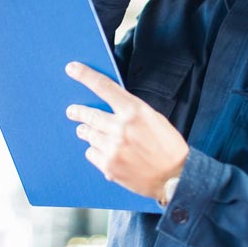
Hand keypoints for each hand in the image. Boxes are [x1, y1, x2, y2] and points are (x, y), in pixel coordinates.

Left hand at [64, 61, 188, 200]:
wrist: (175, 178)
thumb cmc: (167, 146)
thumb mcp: (153, 118)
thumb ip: (130, 111)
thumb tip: (109, 105)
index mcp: (134, 111)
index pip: (104, 87)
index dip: (85, 75)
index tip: (71, 68)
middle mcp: (121, 127)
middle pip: (88, 114)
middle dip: (77, 111)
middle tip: (71, 111)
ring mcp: (113, 148)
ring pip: (87, 133)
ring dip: (87, 131)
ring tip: (87, 132)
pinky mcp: (108, 166)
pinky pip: (91, 152)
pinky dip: (95, 151)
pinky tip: (106, 152)